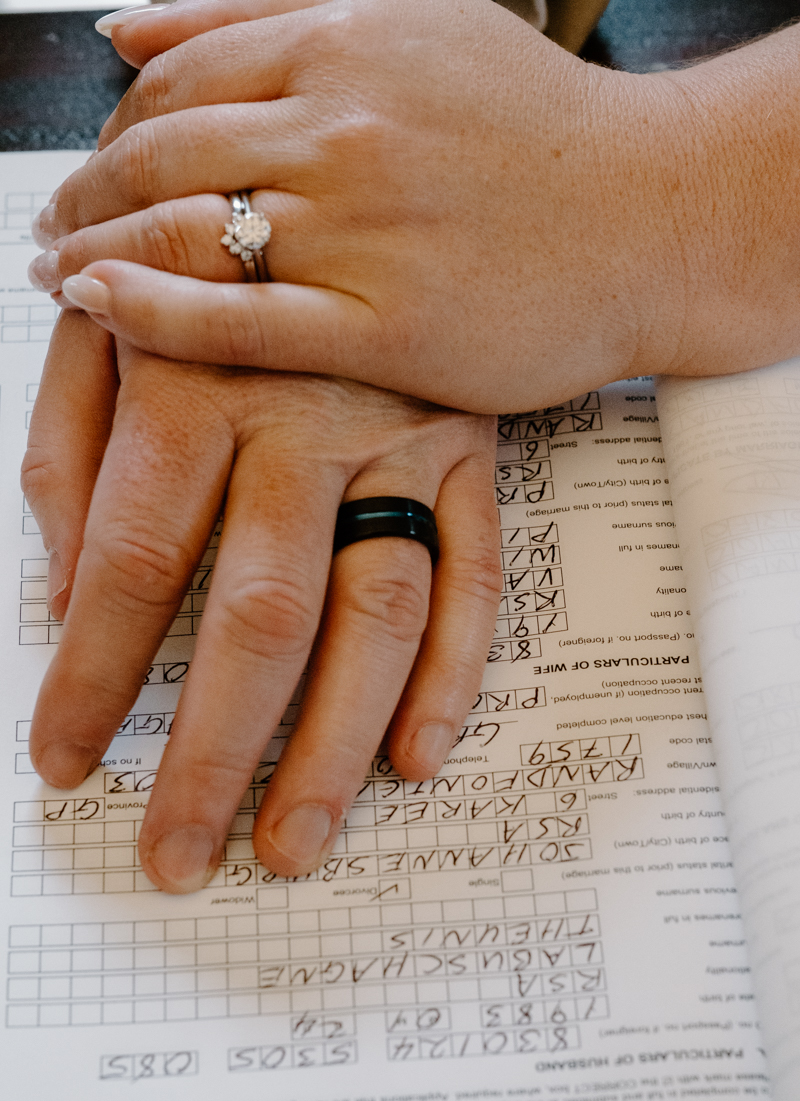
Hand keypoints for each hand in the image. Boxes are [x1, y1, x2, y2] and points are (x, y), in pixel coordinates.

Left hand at [23, 311, 500, 891]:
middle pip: (259, 615)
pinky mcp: (474, 452)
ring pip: (375, 611)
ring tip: (293, 841)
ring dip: (335, 742)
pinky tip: (415, 756)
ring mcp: (402, 440)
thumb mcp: (110, 321)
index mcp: (193, 384)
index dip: (94, 678)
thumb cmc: (211, 262)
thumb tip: (61, 599)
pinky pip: (476, 572)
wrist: (366, 174)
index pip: (131, 562)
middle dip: (212, 754)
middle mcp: (303, 420)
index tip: (66, 763)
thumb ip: (69, 451)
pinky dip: (454, 671)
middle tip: (177, 855)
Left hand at [26, 0, 689, 412]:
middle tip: (54, 231)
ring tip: (62, 274)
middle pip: (158, 153)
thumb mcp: (418, 26)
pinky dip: (152, 311)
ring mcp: (361, 229)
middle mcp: (344, 128)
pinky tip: (101, 306)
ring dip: (96, 250)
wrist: (655, 219)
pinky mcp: (385, 325)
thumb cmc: (548, 136)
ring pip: (182, 231)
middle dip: (81, 194)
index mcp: (347, 45)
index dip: (108, 130)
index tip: (89, 173)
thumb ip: (268, 14)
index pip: (175, 80)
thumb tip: (129, 25)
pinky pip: (237, 320)